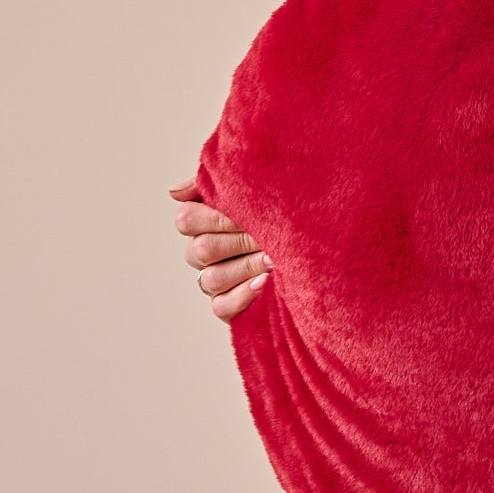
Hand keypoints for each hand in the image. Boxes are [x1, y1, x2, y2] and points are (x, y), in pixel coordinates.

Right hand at [168, 177, 270, 320]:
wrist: (321, 239)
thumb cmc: (282, 208)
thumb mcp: (255, 188)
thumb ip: (212, 185)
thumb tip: (172, 192)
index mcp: (204, 222)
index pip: (186, 220)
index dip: (214, 218)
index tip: (246, 213)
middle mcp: (204, 253)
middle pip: (201, 250)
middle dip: (238, 242)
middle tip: (268, 237)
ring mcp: (215, 281)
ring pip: (211, 279)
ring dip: (246, 267)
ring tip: (274, 260)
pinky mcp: (229, 307)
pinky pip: (222, 307)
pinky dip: (243, 296)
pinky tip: (265, 283)